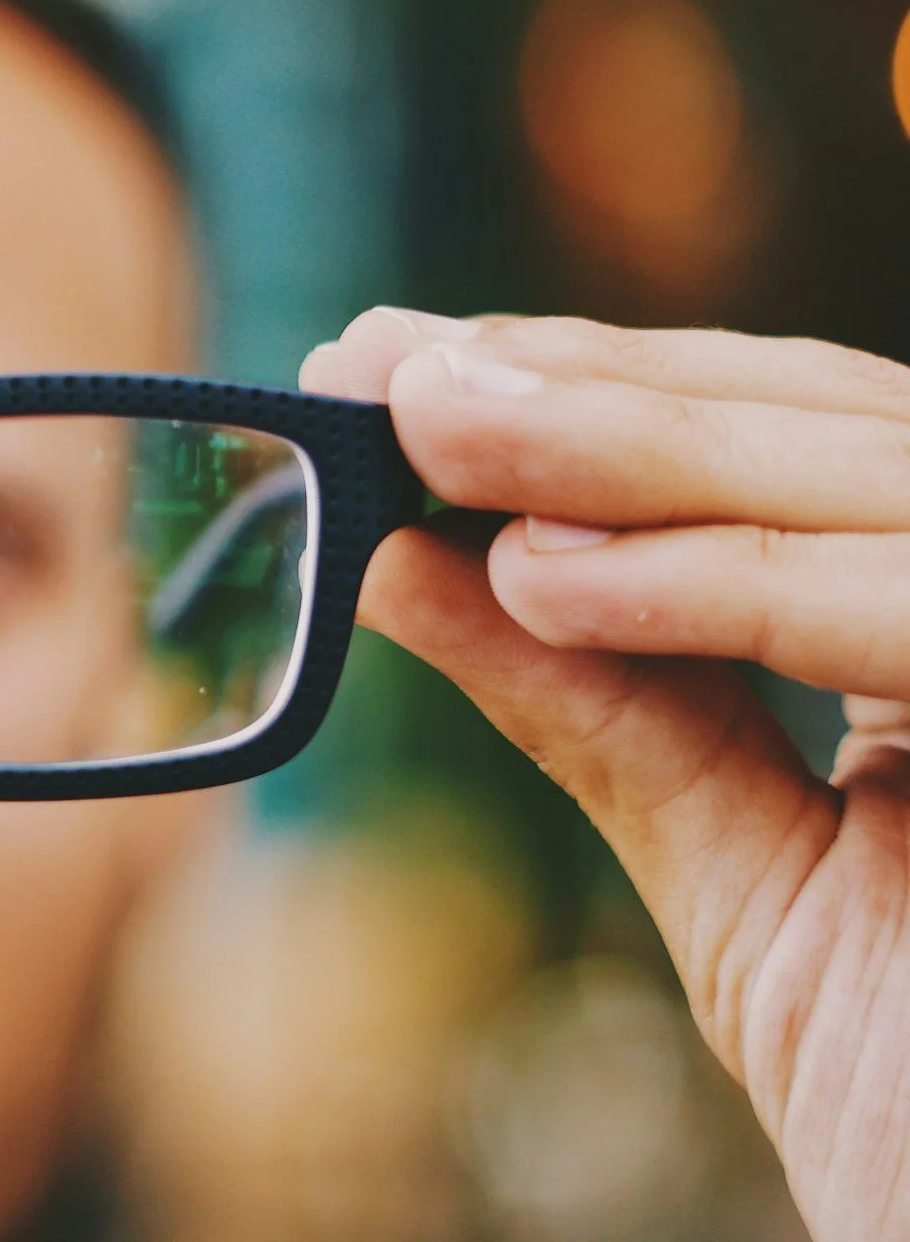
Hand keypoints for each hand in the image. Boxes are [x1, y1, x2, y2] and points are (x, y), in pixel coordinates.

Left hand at [306, 308, 909, 1241]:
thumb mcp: (742, 877)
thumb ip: (604, 707)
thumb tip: (401, 558)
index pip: (800, 444)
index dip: (604, 390)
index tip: (400, 363)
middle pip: (840, 424)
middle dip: (595, 389)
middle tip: (381, 363)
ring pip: (883, 475)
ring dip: (635, 445)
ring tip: (426, 426)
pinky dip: (733, 587)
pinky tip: (542, 579)